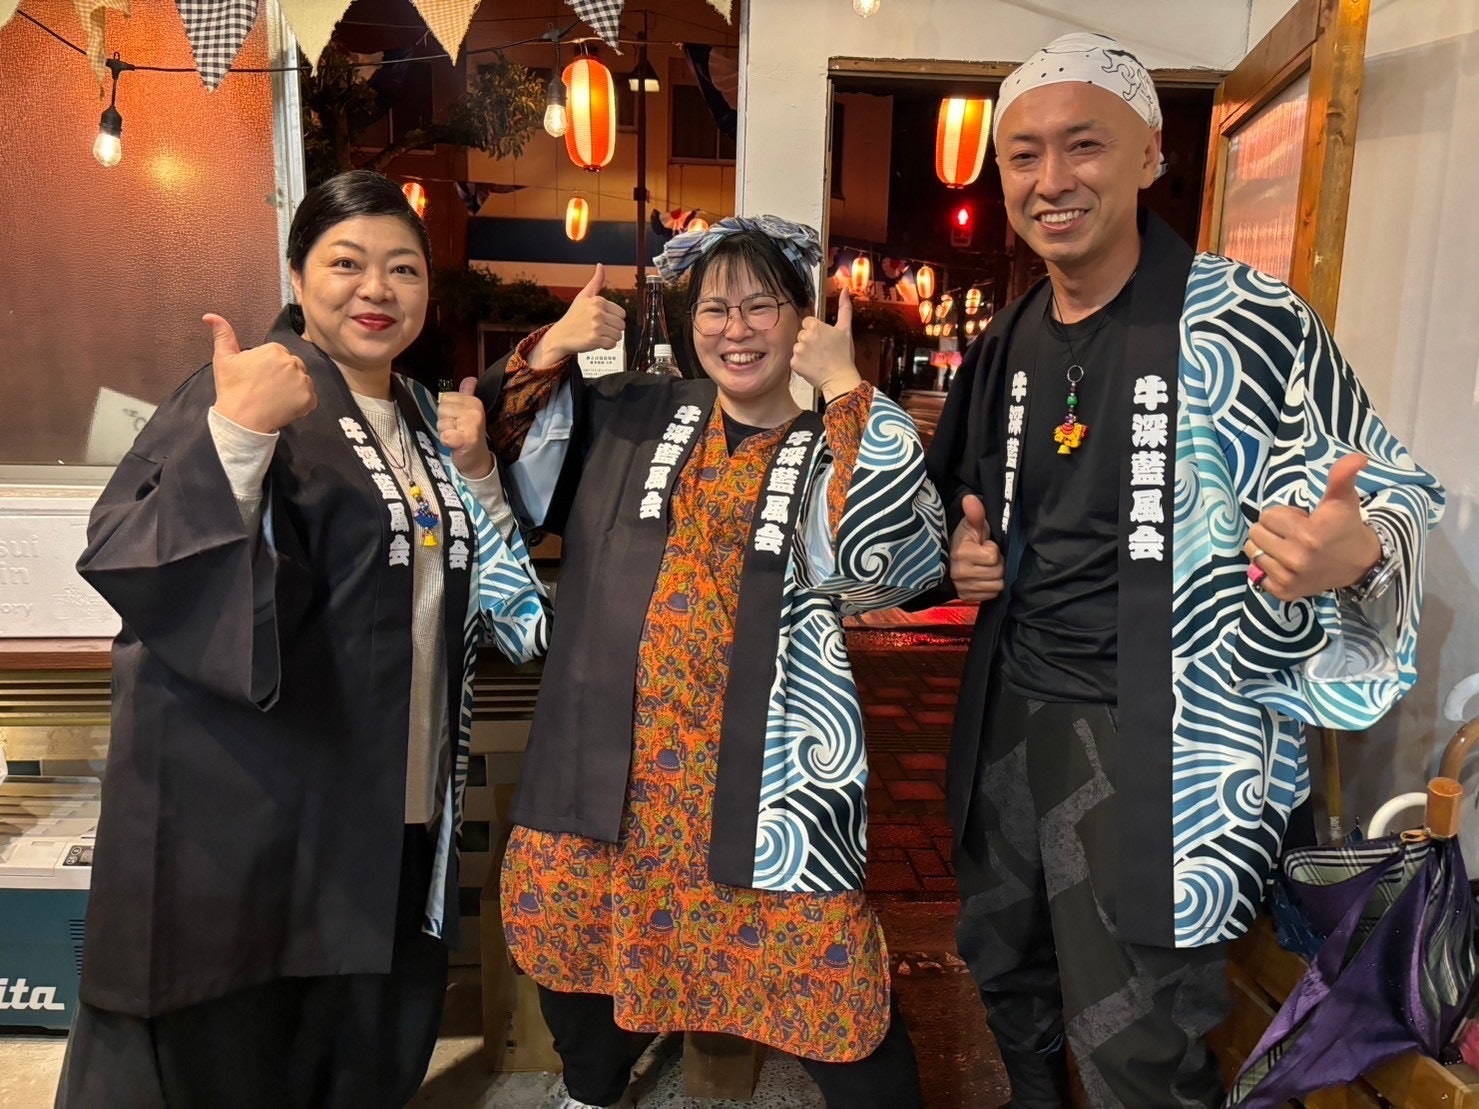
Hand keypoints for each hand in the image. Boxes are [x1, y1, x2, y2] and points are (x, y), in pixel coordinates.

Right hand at [207, 314, 315, 433]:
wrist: (241, 420)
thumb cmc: (232, 389)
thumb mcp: (224, 359)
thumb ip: (223, 334)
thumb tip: (209, 316)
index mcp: (274, 350)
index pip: (278, 356)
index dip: (268, 368)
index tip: (257, 379)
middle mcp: (292, 362)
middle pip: (292, 367)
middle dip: (282, 377)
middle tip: (266, 390)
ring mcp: (302, 381)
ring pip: (302, 382)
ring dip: (293, 389)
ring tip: (274, 399)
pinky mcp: (309, 399)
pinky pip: (310, 399)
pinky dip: (302, 404)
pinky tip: (284, 407)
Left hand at [440, 377, 492, 477]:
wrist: (477, 459)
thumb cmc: (470, 434)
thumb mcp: (469, 412)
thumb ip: (467, 394)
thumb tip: (471, 378)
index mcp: (474, 401)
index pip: (445, 398)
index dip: (447, 411)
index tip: (458, 420)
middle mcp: (475, 410)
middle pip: (441, 409)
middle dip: (445, 421)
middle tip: (456, 430)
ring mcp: (471, 424)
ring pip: (441, 423)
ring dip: (445, 432)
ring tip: (456, 437)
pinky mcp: (466, 439)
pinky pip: (445, 436)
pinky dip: (446, 441)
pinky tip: (454, 444)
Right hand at [530, 264, 625, 365]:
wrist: (560, 336)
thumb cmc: (573, 317)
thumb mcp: (583, 296)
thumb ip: (596, 282)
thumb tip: (601, 266)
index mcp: (598, 301)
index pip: (622, 313)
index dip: (613, 318)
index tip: (603, 319)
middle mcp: (597, 312)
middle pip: (622, 325)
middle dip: (613, 329)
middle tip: (600, 328)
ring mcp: (596, 326)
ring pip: (618, 335)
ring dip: (610, 338)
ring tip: (598, 334)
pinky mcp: (595, 339)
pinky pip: (612, 345)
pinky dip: (606, 346)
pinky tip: (596, 341)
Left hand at [791, 287, 862, 401]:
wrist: (840, 379)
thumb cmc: (844, 356)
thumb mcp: (846, 330)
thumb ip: (844, 308)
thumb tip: (845, 290)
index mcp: (815, 326)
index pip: (807, 323)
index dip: (816, 331)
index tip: (823, 340)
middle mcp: (804, 336)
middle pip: (802, 335)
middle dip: (809, 342)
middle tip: (822, 351)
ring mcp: (797, 350)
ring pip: (797, 347)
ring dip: (805, 353)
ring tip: (818, 359)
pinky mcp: (794, 363)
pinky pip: (794, 360)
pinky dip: (801, 364)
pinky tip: (812, 366)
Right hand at [950, 494, 1004, 602]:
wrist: (948, 558)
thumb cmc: (963, 540)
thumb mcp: (971, 525)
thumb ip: (975, 513)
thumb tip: (971, 499)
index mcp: (961, 553)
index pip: (993, 556)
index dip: (993, 549)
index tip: (984, 545)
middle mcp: (960, 573)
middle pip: (998, 573)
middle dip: (996, 564)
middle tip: (986, 558)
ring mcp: (963, 587)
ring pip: (997, 585)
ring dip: (994, 576)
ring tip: (985, 567)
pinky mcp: (966, 598)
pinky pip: (991, 595)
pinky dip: (990, 587)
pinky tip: (983, 578)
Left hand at [1244, 453, 1383, 601]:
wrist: (1359, 563)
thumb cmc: (1346, 526)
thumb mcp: (1343, 499)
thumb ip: (1342, 475)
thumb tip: (1358, 457)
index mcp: (1308, 534)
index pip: (1268, 516)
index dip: (1283, 515)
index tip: (1302, 520)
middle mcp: (1297, 558)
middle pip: (1256, 533)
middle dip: (1272, 529)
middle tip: (1295, 534)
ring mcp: (1289, 578)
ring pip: (1253, 552)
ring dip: (1266, 547)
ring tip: (1289, 547)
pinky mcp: (1284, 592)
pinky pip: (1256, 573)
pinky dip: (1267, 567)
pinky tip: (1287, 564)